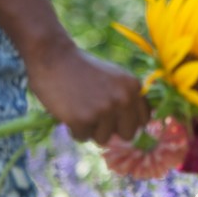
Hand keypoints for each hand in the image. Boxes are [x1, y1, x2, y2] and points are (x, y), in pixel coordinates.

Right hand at [24, 37, 148, 143]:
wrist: (53, 58)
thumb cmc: (83, 70)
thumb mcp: (115, 79)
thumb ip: (127, 100)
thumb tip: (135, 132)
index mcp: (134, 87)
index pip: (144, 120)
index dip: (128, 122)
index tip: (116, 118)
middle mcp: (123, 99)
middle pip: (128, 135)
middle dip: (112, 130)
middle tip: (96, 115)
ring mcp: (104, 109)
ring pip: (103, 139)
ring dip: (91, 129)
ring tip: (80, 108)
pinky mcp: (83, 119)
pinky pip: (82, 137)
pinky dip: (74, 129)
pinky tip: (69, 111)